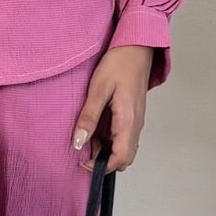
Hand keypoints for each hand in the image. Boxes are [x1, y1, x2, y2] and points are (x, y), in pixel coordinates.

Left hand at [71, 45, 151, 171]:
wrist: (136, 48)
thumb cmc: (119, 64)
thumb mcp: (98, 89)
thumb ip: (89, 117)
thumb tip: (79, 143)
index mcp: (128, 121)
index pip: (121, 158)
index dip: (102, 166)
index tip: (83, 162)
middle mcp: (136, 125)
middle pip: (125, 158)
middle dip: (104, 160)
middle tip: (84, 148)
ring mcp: (136, 122)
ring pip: (125, 149)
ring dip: (106, 150)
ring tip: (88, 135)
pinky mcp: (133, 116)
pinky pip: (124, 138)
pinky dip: (110, 141)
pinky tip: (96, 128)